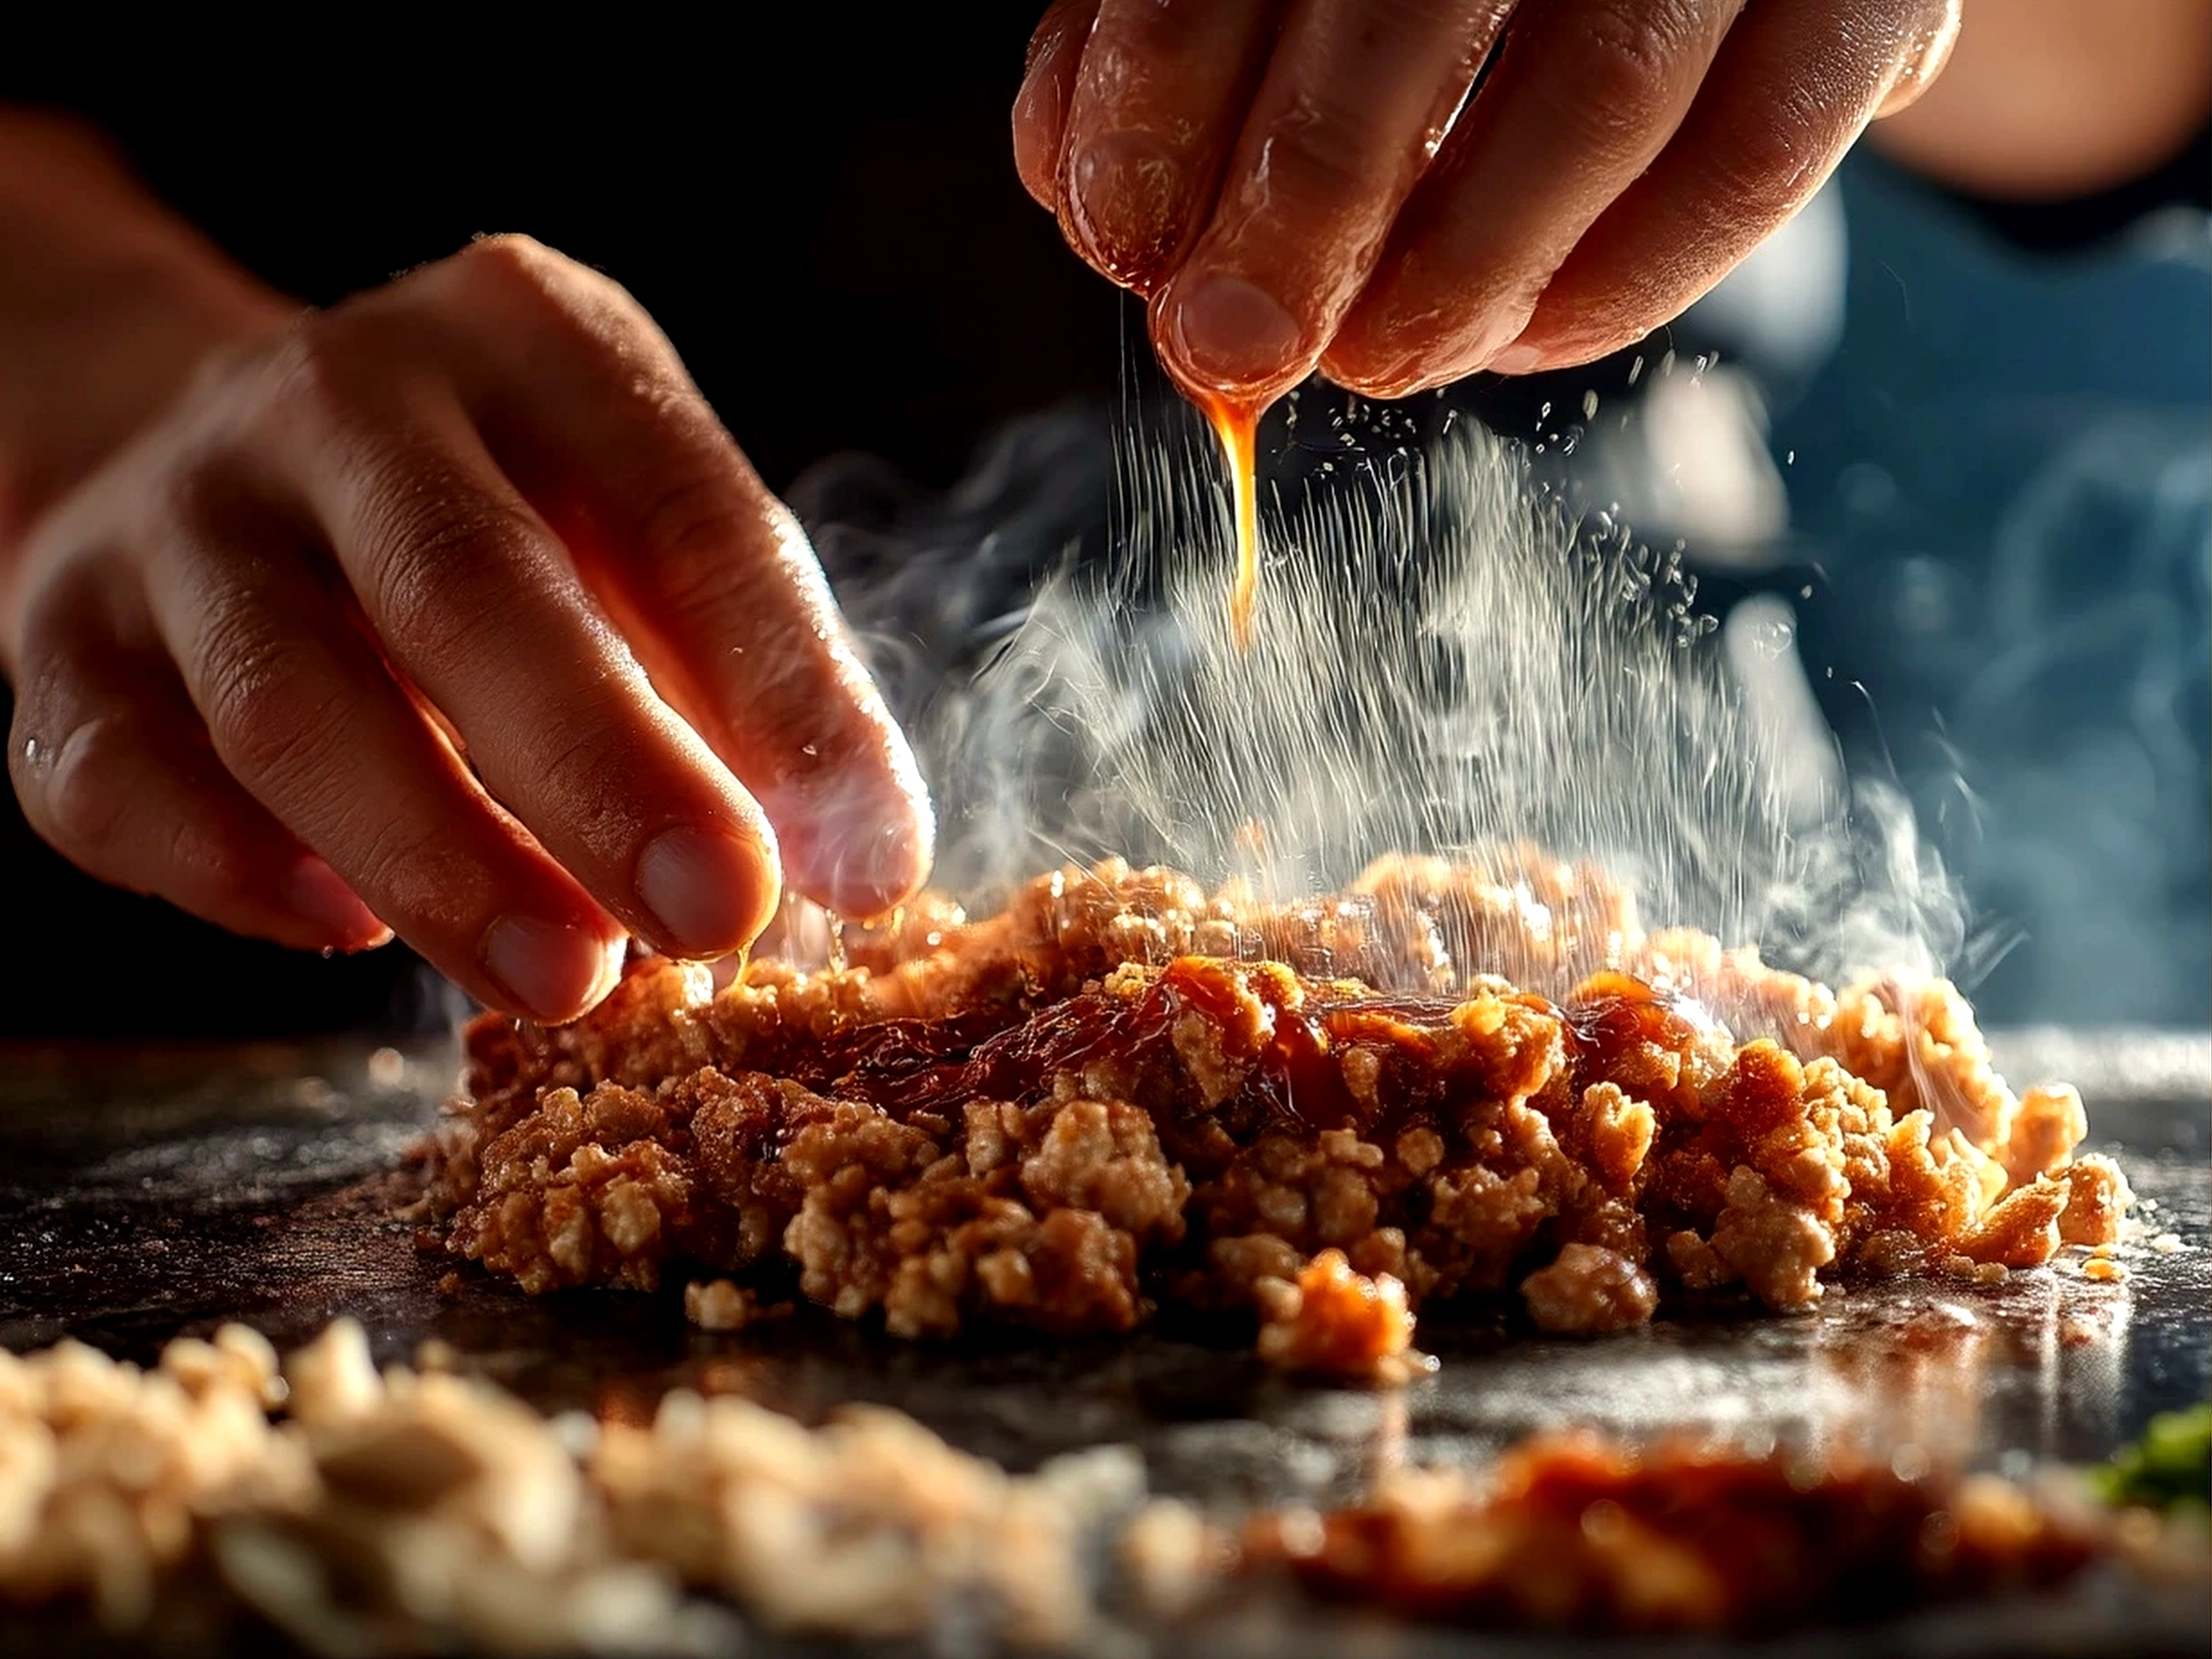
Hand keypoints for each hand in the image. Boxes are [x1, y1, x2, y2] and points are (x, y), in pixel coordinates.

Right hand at [2, 235, 930, 1022]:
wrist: (201, 446)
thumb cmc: (493, 519)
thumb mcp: (629, 531)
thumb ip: (735, 680)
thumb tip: (850, 863)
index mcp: (530, 343)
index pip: (689, 517)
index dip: (791, 696)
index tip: (869, 863)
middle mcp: (341, 401)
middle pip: (469, 587)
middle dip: (605, 772)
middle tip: (717, 919)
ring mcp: (178, 513)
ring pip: (289, 695)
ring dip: (441, 856)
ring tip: (569, 980)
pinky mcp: (54, 634)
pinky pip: (117, 772)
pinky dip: (233, 869)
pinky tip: (347, 932)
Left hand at [1014, 0, 1960, 402]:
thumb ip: (1189, 34)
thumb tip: (1092, 190)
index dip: (1167, 80)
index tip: (1118, 232)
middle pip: (1420, 1)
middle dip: (1306, 203)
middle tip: (1233, 345)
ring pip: (1601, 93)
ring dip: (1460, 267)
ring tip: (1374, 360)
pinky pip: (1755, 160)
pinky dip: (1629, 281)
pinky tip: (1525, 344)